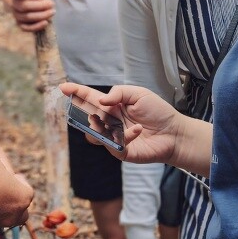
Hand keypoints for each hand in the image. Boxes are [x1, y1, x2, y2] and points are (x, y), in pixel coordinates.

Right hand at [0, 155, 33, 229]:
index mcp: (22, 198)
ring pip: (4, 215)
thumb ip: (8, 174)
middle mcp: (13, 214)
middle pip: (21, 210)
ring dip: (1, 205)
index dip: (20, 182)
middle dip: (15, 199)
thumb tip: (7, 179)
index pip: (28, 191)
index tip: (12, 176)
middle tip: (5, 187)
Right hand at [7, 0, 55, 31]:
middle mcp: (14, 3)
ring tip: (52, 11)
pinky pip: (26, 27)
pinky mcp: (20, 23)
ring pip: (26, 17)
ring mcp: (16, 14)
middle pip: (24, 6)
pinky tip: (46, 22)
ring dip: (41, 16)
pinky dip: (36, 26)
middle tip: (52, 4)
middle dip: (40, 6)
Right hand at [60, 82, 183, 164]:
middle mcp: (109, 121)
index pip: (89, 98)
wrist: (174, 133)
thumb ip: (119, 93)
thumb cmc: (158, 112)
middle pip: (86, 116)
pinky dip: (126, 135)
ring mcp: (113, 137)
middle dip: (83, 112)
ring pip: (92, 134)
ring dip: (100, 126)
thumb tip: (101, 102)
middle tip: (93, 110)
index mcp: (112, 105)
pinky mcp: (120, 151)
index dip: (76, 93)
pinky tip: (139, 130)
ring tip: (116, 121)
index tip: (63, 87)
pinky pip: (112, 144)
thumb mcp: (139, 93)